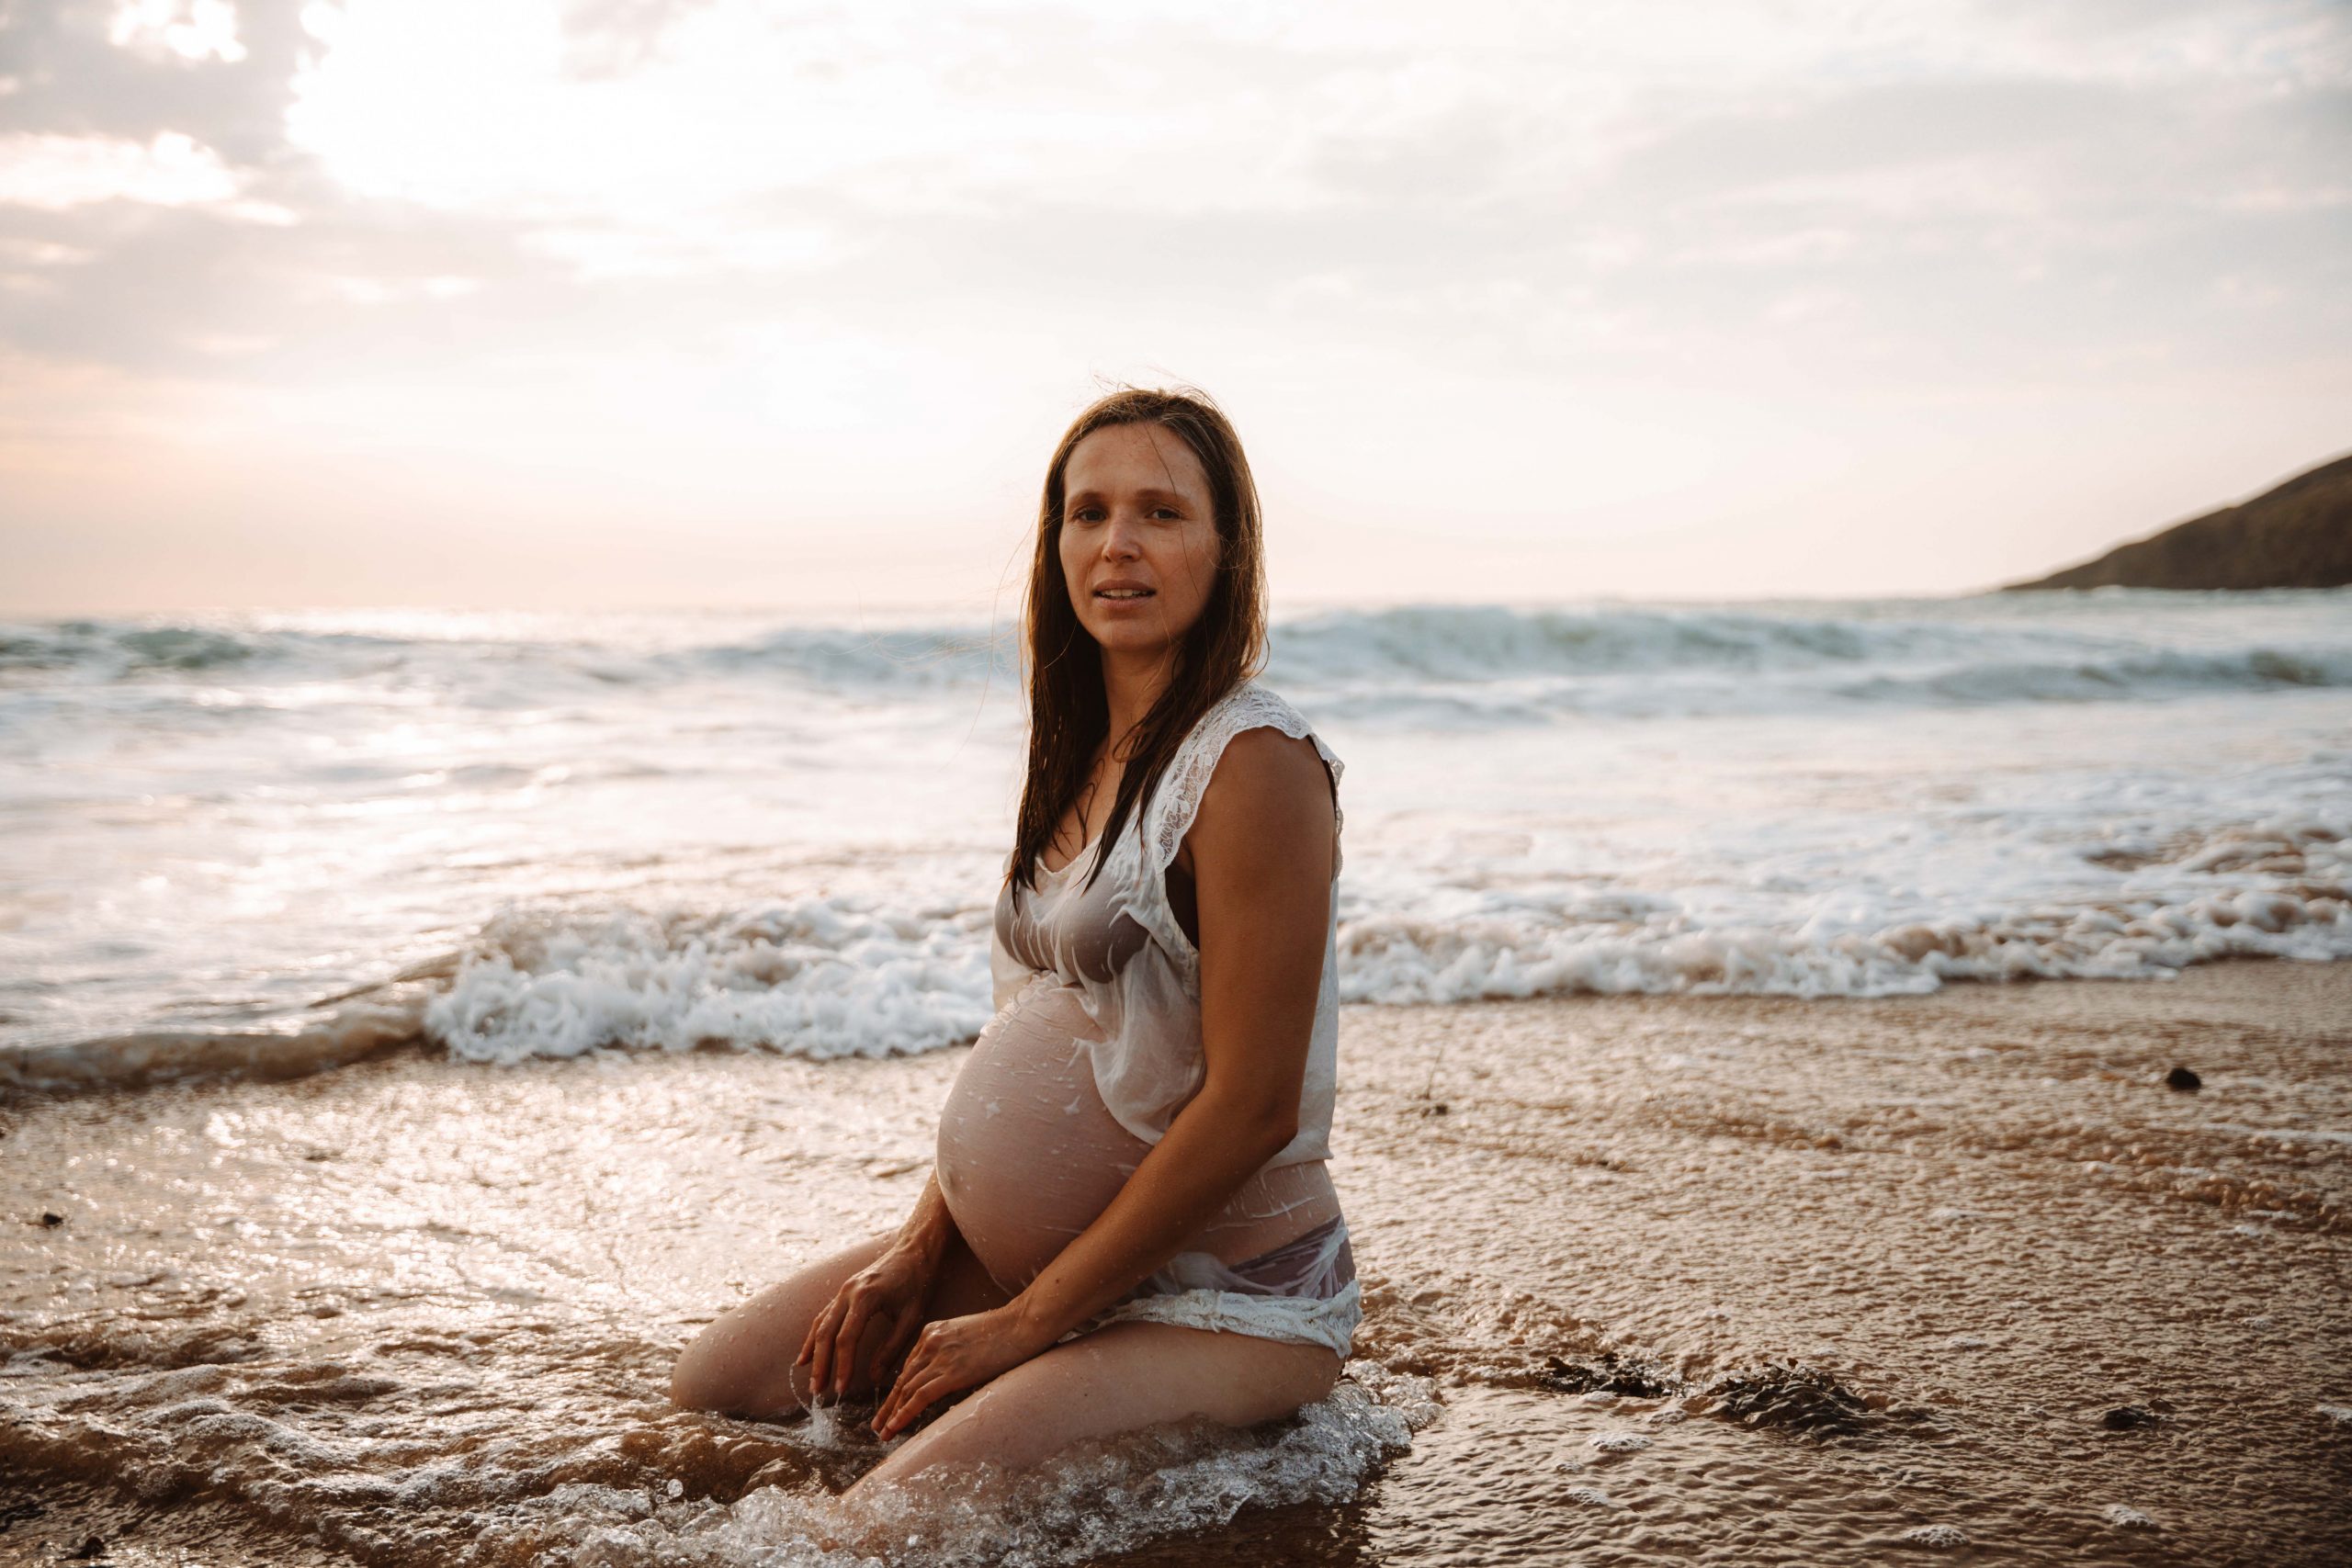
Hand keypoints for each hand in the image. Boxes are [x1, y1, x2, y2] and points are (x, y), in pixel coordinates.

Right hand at [795, 1242, 936, 1401]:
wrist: (915, 1250)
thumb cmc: (918, 1283)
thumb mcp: (912, 1318)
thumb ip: (892, 1348)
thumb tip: (876, 1378)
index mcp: (866, 1297)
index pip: (847, 1338)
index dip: (843, 1366)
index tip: (842, 1390)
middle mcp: (848, 1292)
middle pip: (826, 1333)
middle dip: (821, 1364)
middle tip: (818, 1392)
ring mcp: (843, 1290)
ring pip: (820, 1325)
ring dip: (814, 1354)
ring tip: (813, 1381)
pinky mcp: (843, 1291)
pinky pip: (823, 1316)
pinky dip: (813, 1337)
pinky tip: (806, 1356)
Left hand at [871, 1303, 1053, 1439]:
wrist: (1022, 1324)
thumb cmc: (1005, 1331)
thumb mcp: (969, 1337)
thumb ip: (952, 1353)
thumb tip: (948, 1376)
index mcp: (932, 1331)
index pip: (909, 1366)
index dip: (898, 1389)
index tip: (891, 1404)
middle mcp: (930, 1342)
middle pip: (903, 1379)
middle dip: (889, 1404)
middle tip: (878, 1424)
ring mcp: (939, 1357)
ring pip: (906, 1390)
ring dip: (891, 1414)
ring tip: (883, 1432)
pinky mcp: (951, 1372)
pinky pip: (919, 1397)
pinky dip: (904, 1414)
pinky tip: (895, 1427)